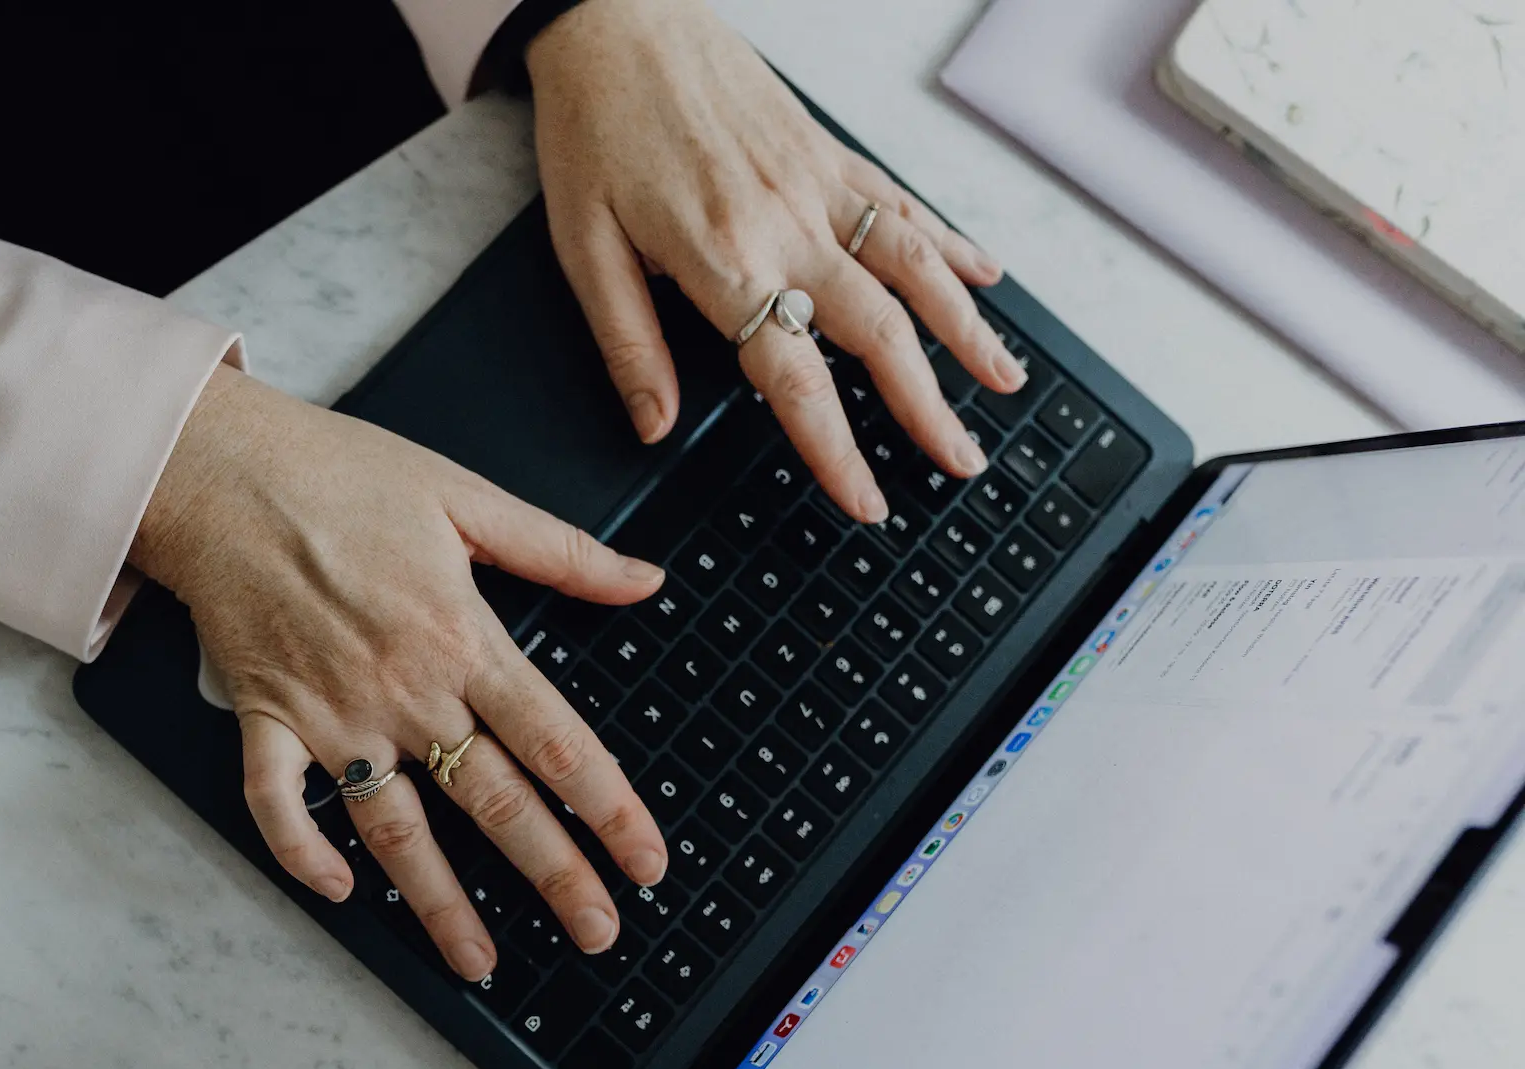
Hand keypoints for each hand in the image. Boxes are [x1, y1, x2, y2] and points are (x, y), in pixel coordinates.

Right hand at [129, 365, 669, 980]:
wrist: (220, 468)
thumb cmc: (339, 473)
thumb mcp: (465, 494)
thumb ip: (561, 550)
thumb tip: (645, 579)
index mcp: (462, 635)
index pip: (555, 741)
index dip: (610, 808)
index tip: (645, 860)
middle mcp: (404, 688)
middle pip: (493, 800)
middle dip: (554, 874)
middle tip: (599, 933)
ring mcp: (331, 713)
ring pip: (396, 827)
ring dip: (442, 901)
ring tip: (481, 961)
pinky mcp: (266, 718)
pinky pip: (279, 804)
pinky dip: (303, 852)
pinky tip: (339, 892)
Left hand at [526, 0, 1025, 521]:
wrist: (615, 18)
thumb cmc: (592, 130)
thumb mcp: (581, 247)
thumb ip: (626, 343)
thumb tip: (654, 426)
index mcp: (721, 260)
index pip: (795, 378)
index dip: (836, 449)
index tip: (867, 501)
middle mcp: (786, 226)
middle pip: (880, 332)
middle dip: (929, 406)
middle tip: (962, 461)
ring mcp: (817, 185)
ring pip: (915, 267)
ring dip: (968, 329)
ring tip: (1005, 382)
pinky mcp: (828, 151)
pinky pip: (904, 202)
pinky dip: (952, 242)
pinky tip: (988, 275)